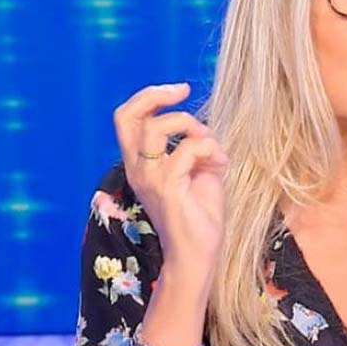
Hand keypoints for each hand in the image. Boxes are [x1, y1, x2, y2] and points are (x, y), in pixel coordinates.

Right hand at [112, 82, 227, 271]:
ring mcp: (149, 178)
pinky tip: (220, 166)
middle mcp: (137, 168)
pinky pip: (187, 150)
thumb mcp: (197, 171)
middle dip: (155, 94)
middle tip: (184, 91)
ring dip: (193, 127)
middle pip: (126, 115)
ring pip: (158, 128)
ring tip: (212, 149)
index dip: (150, 96)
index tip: (181, 90)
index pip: (128, 118)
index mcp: (140, 163)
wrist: (199, 254)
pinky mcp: (165, 188)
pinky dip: (209, 150)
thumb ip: (193, 146)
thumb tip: (201, 127)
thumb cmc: (199, 215)